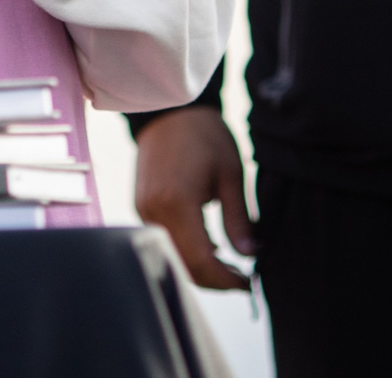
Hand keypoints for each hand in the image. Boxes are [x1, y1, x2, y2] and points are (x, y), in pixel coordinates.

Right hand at [135, 106, 256, 290]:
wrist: (169, 110)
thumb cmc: (205, 136)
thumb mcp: (230, 174)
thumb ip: (238, 219)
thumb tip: (250, 255)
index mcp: (177, 202)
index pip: (201, 261)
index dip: (226, 280)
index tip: (248, 282)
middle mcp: (154, 211)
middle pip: (184, 266)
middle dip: (214, 280)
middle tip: (241, 277)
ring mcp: (143, 210)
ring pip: (172, 257)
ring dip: (200, 267)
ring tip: (229, 263)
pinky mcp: (141, 207)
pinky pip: (163, 241)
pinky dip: (186, 251)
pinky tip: (208, 244)